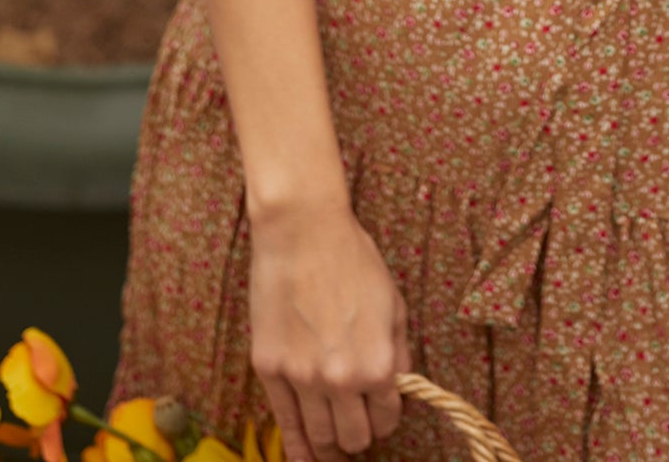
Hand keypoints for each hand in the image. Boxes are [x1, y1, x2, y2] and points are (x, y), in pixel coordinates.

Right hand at [248, 199, 409, 458]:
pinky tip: (303, 459)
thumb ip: (399, 354)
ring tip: (332, 444)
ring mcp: (302, 377)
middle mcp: (341, 379)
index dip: (386, 418)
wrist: (302, 230)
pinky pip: (285, 424)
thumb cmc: (353, 259)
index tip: (379, 411)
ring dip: (330, 446)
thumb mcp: (394, 304)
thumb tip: (398, 390)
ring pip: (320, 439)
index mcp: (378, 364)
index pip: (387, 420)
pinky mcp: (269, 369)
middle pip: (353, 438)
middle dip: (359, 435)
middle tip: (355, 423)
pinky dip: (296, 448)